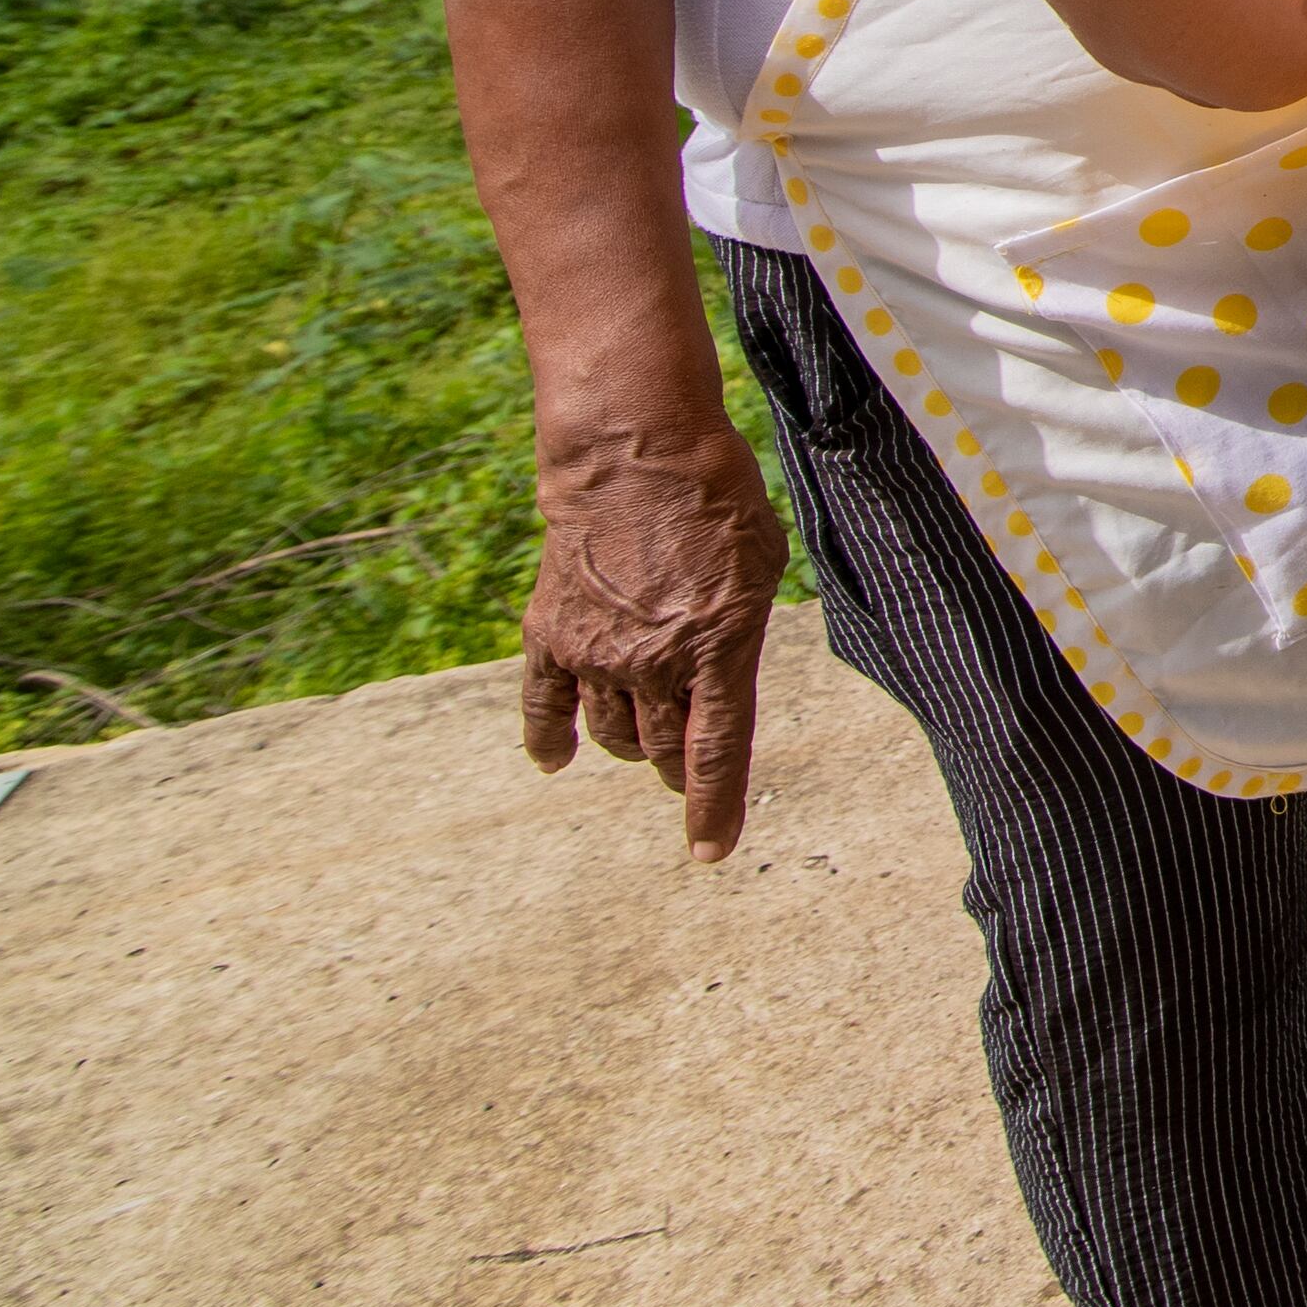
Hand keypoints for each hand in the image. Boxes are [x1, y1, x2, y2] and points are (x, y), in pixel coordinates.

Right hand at [520, 417, 789, 859]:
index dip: (716, 809)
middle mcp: (654, 662)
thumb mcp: (762, 567)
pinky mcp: (550, 635)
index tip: (712, 852)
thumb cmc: (718, 500)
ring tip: (646, 741)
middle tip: (688, 769)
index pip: (718, 752)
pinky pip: (544, 708)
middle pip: (667, 748)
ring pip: (614, 734)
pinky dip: (550, 740)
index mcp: (720, 647)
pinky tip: (556, 761)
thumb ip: (743, 631)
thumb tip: (724, 679)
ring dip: (634, 745)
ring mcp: (596, 653)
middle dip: (682, 768)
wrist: (634, 455)